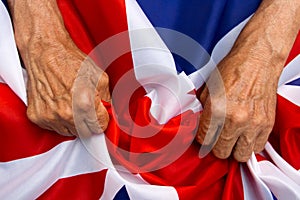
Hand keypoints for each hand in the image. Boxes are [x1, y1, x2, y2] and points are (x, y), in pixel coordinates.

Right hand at [9, 0, 110, 136]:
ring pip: (70, 132)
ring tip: (72, 105)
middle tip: (87, 109)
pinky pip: (54, 128)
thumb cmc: (71, 62)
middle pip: (86, 133)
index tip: (99, 115)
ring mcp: (51, 117)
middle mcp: (67, 113)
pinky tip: (60, 105)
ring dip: (74, 123)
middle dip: (89, 123)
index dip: (102, 120)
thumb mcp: (100, 77)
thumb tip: (109, 111)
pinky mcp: (38, 117)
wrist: (45, 53)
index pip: (100, 127)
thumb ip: (107, 98)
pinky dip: (59, 120)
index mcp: (85, 104)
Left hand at [196, 0, 299, 161]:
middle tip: (216, 138)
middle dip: (215, 147)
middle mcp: (235, 120)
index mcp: (217, 110)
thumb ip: (201, 110)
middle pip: (220, 152)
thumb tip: (197, 124)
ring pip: (239, 155)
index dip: (201, 140)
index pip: (204, 140)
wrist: (257, 59)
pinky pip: (256, 147)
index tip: (203, 137)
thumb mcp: (207, 89)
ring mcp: (252, 124)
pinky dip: (249, 145)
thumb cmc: (233, 69)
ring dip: (233, 149)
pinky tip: (244, 135)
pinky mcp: (266, 124)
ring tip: (231, 139)